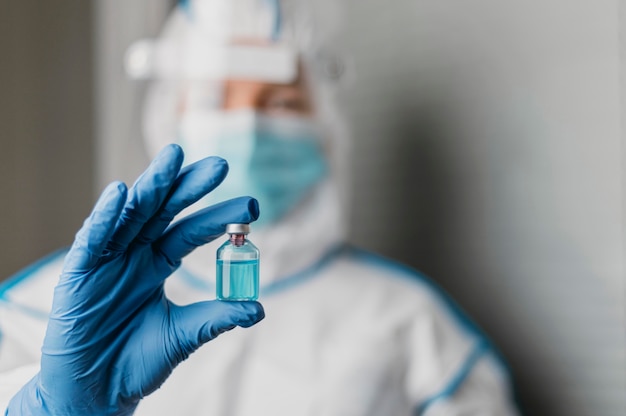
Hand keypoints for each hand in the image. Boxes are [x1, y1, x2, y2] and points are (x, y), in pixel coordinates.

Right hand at [7, 145, 263, 414]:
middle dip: (189, 187)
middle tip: (220, 166)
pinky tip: (120, 194)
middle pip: (163, 211)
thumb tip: (258, 308)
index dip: (218, 217)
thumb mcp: (182, 336)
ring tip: (174, 158)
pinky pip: (91, 241)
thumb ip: (215, 318)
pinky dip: (105, 218)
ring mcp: (106, 260)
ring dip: (150, 185)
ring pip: (130, 215)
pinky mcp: (78, 273)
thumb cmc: (135, 361)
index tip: (252, 207)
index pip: (191, 232)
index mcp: (158, 264)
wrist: (95, 392)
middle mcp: (134, 254)